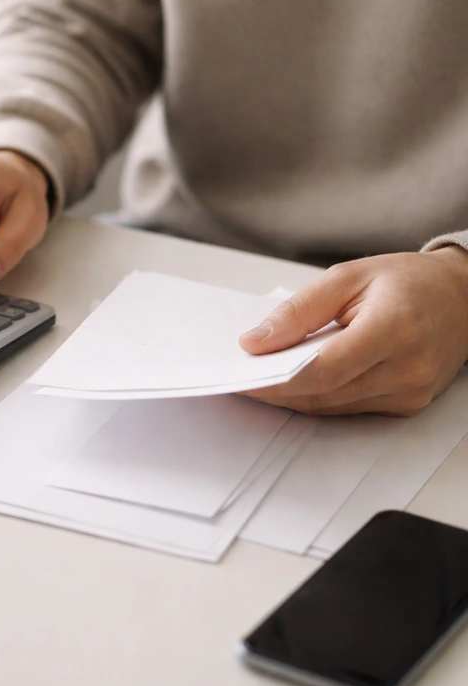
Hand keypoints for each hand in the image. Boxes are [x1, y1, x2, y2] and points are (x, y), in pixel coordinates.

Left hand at [238, 247, 467, 415]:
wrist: (463, 297)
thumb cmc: (408, 281)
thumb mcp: (346, 277)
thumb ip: (298, 312)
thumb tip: (254, 343)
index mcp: (395, 329)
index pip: (323, 369)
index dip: (275, 378)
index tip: (241, 374)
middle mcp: (407, 368)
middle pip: (323, 393)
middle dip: (275, 389)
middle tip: (240, 376)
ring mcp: (409, 392)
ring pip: (331, 407)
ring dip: (292, 396)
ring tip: (261, 377)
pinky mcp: (405, 405)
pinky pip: (347, 408)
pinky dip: (317, 396)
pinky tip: (296, 381)